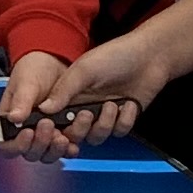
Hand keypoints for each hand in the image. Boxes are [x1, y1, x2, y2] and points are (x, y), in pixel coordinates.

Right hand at [0, 47, 87, 162]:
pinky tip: (75, 138)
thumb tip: (14, 118)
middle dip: (40, 144)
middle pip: (31, 153)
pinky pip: (67, 148)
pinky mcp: (65, 131)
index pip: (8, 145)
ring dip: (56, 148)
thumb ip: (21, 100)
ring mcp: (47, 133)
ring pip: (49, 154)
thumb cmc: (34, 69)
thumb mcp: (26, 82)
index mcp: (12, 121)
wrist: (58, 59)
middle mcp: (28, 131)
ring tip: (64, 134)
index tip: (29, 132)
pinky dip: (72, 147)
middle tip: (48, 125)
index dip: (18, 145)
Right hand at [13, 36, 162, 160]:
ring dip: (105, 123)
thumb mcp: (84, 70)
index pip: (51, 120)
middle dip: (79, 129)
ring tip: (112, 104)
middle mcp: (82, 107)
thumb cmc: (115, 57)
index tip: (54, 128)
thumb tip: (43, 109)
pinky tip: (128, 103)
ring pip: (95, 137)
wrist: (150, 56)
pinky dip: (124, 120)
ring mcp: (102, 115)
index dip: (50, 129)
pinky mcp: (121, 119)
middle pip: (72, 134)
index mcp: (68, 94)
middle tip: (87, 114)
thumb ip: (63, 91)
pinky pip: (118, 132)